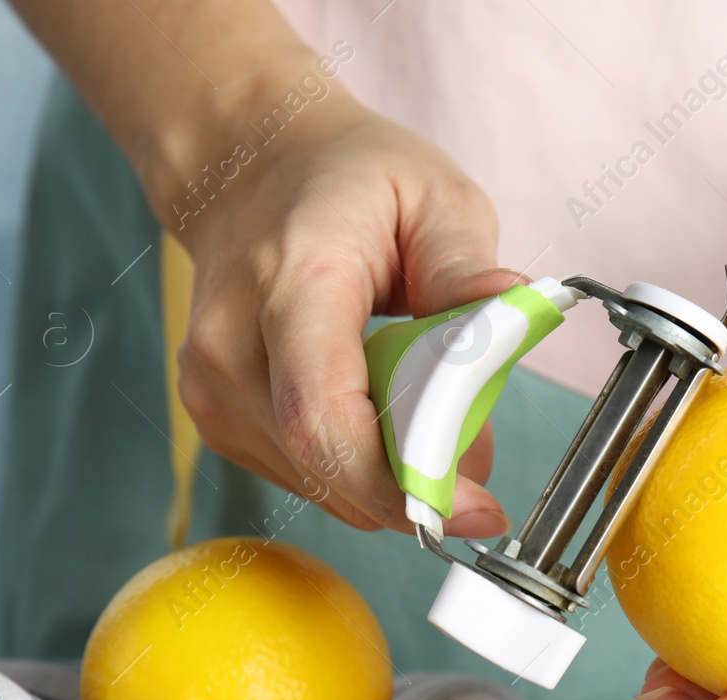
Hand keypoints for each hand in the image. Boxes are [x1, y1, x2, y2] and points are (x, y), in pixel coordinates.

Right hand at [169, 87, 519, 534]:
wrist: (245, 164)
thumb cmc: (341, 179)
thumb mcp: (433, 195)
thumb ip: (467, 268)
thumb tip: (512, 318)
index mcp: (289, 284)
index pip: (325, 418)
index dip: (402, 483)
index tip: (476, 509)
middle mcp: (231, 347)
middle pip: (330, 464)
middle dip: (420, 480)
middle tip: (477, 447)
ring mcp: (214, 391)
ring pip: (324, 482)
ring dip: (395, 471)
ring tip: (429, 405)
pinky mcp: (219, 421)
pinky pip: (309, 475)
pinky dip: (363, 464)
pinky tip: (384, 409)